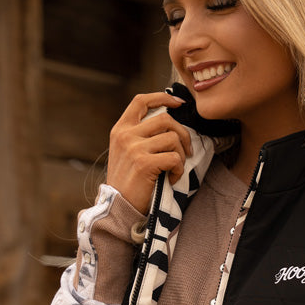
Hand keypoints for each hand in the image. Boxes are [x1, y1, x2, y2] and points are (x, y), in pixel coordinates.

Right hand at [106, 92, 191, 213]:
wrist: (118, 207)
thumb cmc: (128, 181)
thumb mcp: (126, 152)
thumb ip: (140, 135)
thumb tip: (168, 120)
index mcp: (120, 129)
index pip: (141, 101)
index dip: (162, 97)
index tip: (179, 103)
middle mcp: (125, 135)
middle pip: (165, 119)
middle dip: (182, 134)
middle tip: (186, 150)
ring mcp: (134, 148)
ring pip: (172, 138)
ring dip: (180, 155)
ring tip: (174, 168)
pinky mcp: (144, 163)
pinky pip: (174, 158)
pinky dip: (178, 170)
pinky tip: (171, 178)